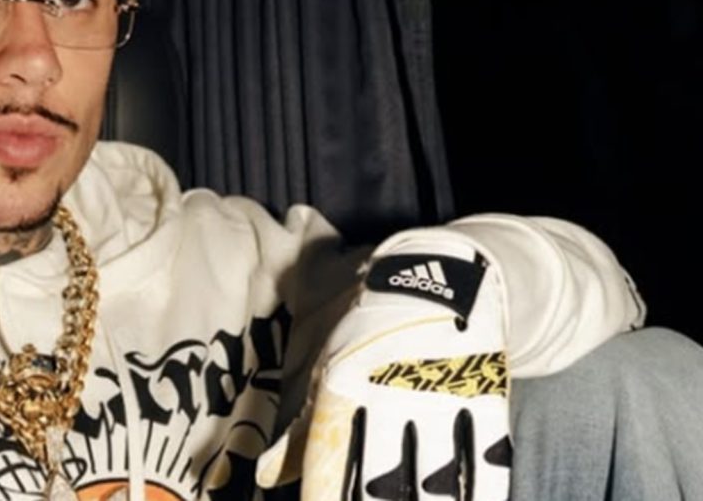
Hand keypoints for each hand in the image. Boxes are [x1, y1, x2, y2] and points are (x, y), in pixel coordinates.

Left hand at [299, 245, 511, 500]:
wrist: (431, 276)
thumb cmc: (364, 331)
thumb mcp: (321, 367)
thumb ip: (297, 430)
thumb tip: (267, 478)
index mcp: (343, 387)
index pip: (330, 461)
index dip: (325, 498)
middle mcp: (389, 395)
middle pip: (382, 482)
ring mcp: (440, 397)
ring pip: (436, 480)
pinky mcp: (484, 396)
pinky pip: (487, 461)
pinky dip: (481, 494)